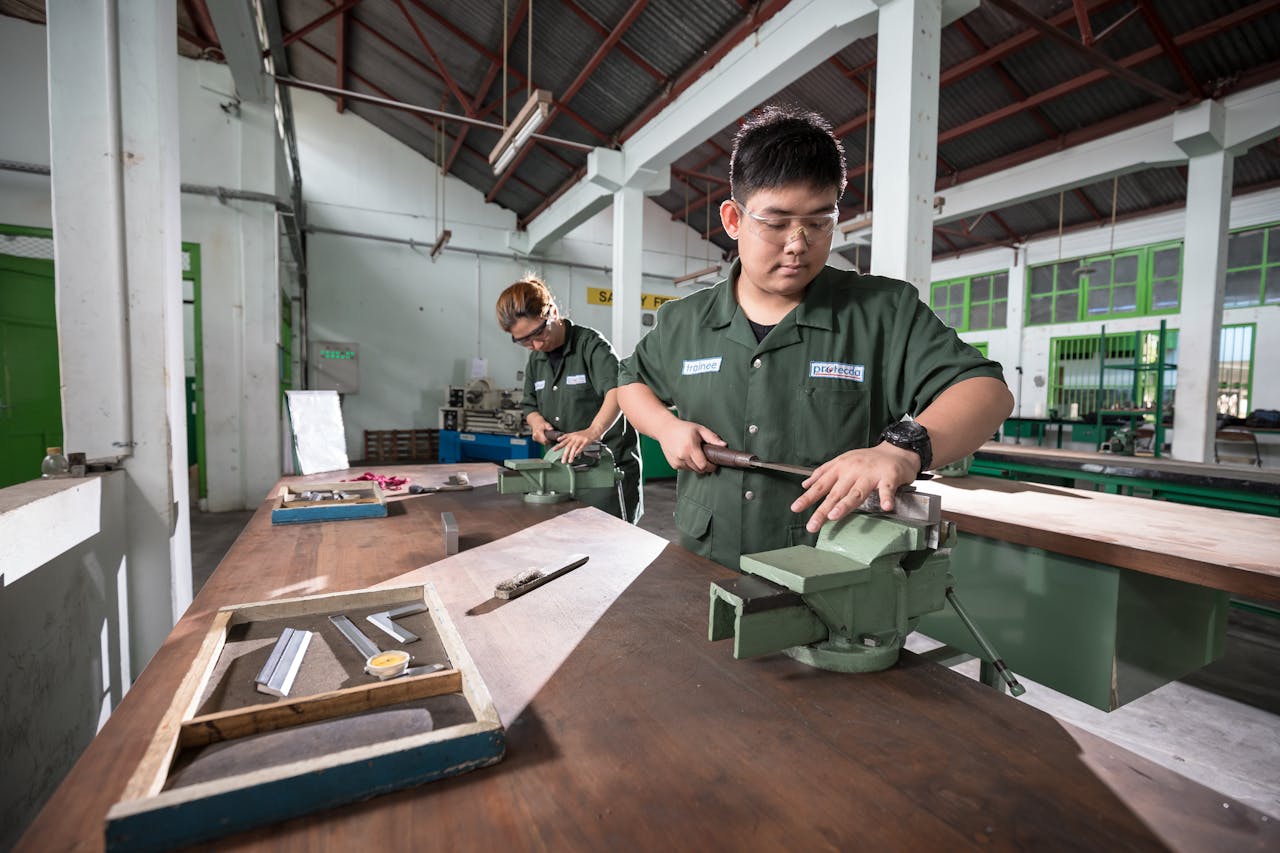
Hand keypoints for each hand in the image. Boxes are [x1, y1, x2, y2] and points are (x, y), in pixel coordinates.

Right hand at [529, 420, 553, 444]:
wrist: (535, 422)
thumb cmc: (541, 423)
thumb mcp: (546, 424)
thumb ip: (549, 427)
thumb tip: (551, 429)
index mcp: (538, 432)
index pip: (544, 440)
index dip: (549, 441)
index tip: (551, 439)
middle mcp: (535, 436)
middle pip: (543, 442)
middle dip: (547, 441)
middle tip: (549, 437)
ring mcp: (534, 438)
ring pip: (542, 443)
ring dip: (545, 441)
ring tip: (546, 436)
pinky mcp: (534, 439)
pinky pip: (540, 442)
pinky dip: (542, 440)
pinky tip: (543, 436)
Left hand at [552, 428, 600, 463]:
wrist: (593, 430)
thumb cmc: (584, 433)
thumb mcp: (574, 434)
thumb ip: (567, 437)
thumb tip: (559, 440)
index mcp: (572, 436)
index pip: (564, 441)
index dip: (559, 445)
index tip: (554, 450)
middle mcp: (575, 437)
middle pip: (568, 446)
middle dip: (565, 454)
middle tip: (562, 460)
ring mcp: (580, 439)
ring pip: (574, 447)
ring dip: (571, 455)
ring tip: (569, 461)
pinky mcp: (586, 441)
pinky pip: (581, 446)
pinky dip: (578, 450)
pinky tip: (576, 455)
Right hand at [656, 420, 725, 472]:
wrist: (665, 429)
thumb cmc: (683, 428)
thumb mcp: (700, 429)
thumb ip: (713, 438)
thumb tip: (724, 445)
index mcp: (690, 448)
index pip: (704, 466)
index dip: (711, 466)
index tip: (714, 463)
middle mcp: (682, 456)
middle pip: (699, 469)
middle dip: (705, 465)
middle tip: (706, 457)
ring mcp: (677, 461)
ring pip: (693, 470)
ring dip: (697, 465)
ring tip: (695, 454)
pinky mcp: (673, 465)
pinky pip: (686, 469)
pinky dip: (689, 464)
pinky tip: (687, 455)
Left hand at [790, 443, 919, 533]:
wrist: (896, 451)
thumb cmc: (868, 460)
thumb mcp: (843, 461)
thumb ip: (824, 473)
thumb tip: (805, 484)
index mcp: (840, 468)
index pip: (821, 485)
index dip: (808, 497)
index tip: (795, 508)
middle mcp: (853, 470)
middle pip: (836, 493)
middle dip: (822, 510)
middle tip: (813, 525)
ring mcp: (870, 474)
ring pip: (857, 491)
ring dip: (845, 504)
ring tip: (834, 515)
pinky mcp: (889, 476)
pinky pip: (887, 489)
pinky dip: (887, 498)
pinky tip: (886, 507)